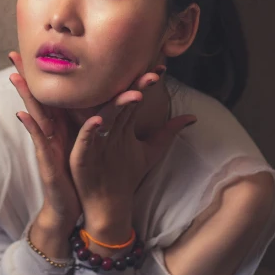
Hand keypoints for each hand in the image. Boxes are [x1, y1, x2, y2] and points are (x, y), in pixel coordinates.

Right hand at [7, 51, 81, 231]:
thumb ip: (98, 123)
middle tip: (14, 53)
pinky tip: (23, 115)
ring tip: (15, 76)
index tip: (37, 49)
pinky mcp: (48, 162)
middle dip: (26, 76)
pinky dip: (31, 129)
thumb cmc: (85, 175)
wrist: (79, 206)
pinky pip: (39, 143)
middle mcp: (51, 132)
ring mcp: (47, 146)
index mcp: (63, 126)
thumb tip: (108, 104)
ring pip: (36, 116)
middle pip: (38, 99)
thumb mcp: (94, 144)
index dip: (46, 73)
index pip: (54, 94)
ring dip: (25, 96)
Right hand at [68, 69, 196, 225]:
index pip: (134, 97)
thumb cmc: (127, 176)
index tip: (161, 70)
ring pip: (104, 116)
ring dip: (117, 105)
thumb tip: (193, 117)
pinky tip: (98, 120)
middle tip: (151, 75)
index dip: (146, 84)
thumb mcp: (151, 151)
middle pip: (120, 103)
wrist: (108, 205)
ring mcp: (94, 140)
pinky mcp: (82, 155)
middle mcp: (107, 127)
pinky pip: (85, 140)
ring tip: (134, 95)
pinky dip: (90, 130)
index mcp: (122, 124)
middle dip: (135, 88)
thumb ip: (168, 133)